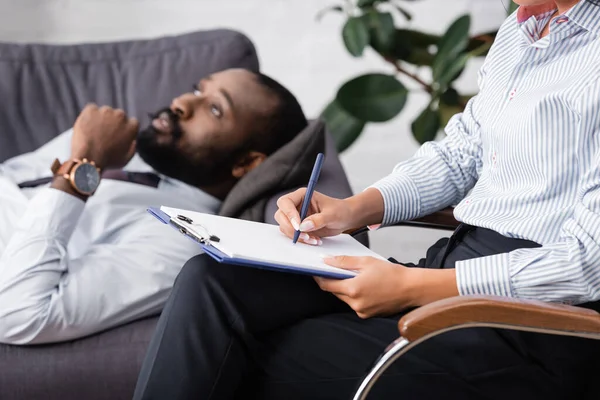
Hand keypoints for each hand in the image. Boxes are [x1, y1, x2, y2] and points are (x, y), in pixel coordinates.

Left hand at [71, 104, 138, 168]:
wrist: (89, 158)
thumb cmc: (109, 161)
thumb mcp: (127, 158)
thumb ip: (132, 147)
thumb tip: (133, 140)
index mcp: (132, 126)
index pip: (131, 122)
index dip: (124, 128)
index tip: (118, 135)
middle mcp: (121, 115)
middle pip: (118, 115)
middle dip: (113, 122)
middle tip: (104, 133)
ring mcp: (106, 111)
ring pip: (104, 112)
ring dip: (101, 119)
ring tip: (94, 131)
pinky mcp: (91, 109)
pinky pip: (91, 110)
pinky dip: (89, 116)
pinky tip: (87, 127)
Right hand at [274, 188, 354, 244]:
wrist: (346, 218)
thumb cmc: (340, 210)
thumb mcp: (332, 214)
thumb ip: (319, 220)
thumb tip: (304, 226)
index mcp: (302, 195)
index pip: (286, 202)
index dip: (289, 214)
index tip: (299, 226)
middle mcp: (296, 205)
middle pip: (281, 215)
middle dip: (291, 228)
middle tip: (305, 236)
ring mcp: (296, 217)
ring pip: (285, 227)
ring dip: (297, 236)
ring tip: (313, 240)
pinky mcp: (299, 227)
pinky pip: (293, 235)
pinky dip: (302, 240)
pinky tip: (314, 240)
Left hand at [315, 256, 458, 317]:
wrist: (411, 288)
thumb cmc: (392, 273)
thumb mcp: (366, 262)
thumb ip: (343, 262)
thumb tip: (326, 261)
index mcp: (353, 289)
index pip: (326, 285)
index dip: (319, 277)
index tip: (315, 270)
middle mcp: (355, 303)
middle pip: (335, 292)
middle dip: (333, 281)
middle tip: (336, 270)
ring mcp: (361, 311)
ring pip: (344, 298)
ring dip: (345, 288)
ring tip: (354, 277)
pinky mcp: (367, 315)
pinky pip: (354, 304)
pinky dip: (354, 295)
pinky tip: (363, 286)